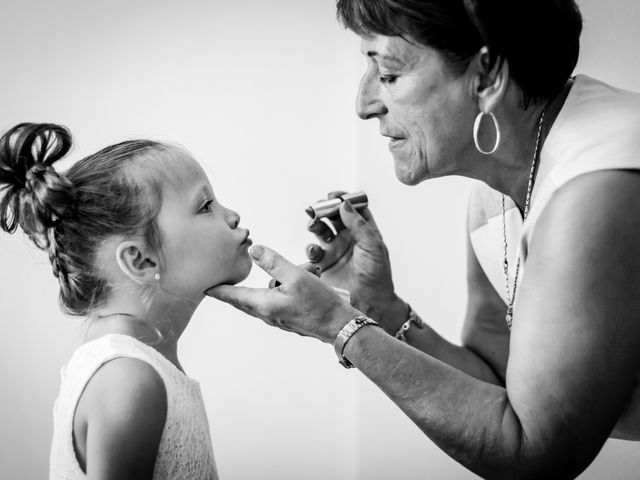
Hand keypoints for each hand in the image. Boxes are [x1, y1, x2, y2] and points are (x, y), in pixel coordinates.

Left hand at [205, 245, 359, 342]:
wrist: (339, 325)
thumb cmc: (320, 303)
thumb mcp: (296, 276)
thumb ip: (273, 262)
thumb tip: (253, 250)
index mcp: (264, 304)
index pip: (233, 296)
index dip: (218, 290)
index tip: (204, 287)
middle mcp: (268, 314)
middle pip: (245, 299)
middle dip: (238, 289)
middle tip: (222, 283)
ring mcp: (278, 319)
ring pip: (267, 296)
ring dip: (279, 282)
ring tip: (306, 272)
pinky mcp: (288, 319)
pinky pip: (279, 300)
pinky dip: (286, 289)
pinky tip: (305, 279)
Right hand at [305, 192, 406, 332]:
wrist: (370, 304)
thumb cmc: (377, 277)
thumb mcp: (372, 246)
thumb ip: (358, 224)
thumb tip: (344, 204)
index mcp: (364, 232)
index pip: (353, 208)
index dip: (343, 199)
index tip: (333, 195)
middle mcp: (348, 239)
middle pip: (333, 216)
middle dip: (324, 209)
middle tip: (316, 208)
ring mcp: (335, 251)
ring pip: (321, 230)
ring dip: (315, 224)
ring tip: (312, 225)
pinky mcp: (324, 264)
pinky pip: (312, 251)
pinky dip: (310, 248)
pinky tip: (314, 251)